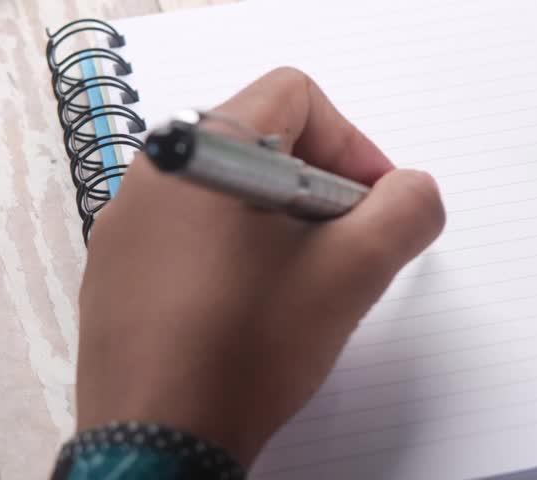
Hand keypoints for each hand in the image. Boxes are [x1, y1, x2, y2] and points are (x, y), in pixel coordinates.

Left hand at [76, 68, 445, 465]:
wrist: (157, 441)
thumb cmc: (243, 350)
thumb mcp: (354, 271)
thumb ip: (406, 211)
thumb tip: (415, 194)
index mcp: (201, 148)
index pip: (296, 96)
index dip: (352, 143)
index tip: (371, 204)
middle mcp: (153, 174)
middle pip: (266, 142)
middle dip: (324, 189)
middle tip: (345, 249)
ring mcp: (128, 226)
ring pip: (234, 192)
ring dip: (286, 225)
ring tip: (304, 286)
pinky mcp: (121, 272)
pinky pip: (197, 235)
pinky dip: (243, 256)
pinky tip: (258, 311)